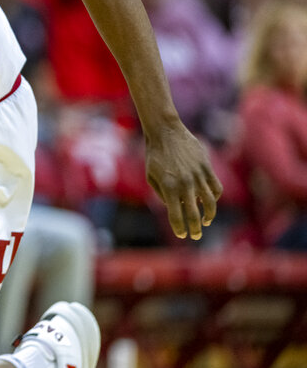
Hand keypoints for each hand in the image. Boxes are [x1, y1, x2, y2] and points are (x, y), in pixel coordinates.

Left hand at [144, 124, 223, 240]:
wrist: (164, 131)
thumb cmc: (154, 155)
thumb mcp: (151, 176)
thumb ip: (162, 194)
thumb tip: (176, 208)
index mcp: (168, 187)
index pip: (176, 216)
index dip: (179, 228)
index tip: (182, 235)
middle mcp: (185, 184)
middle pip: (194, 214)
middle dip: (195, 228)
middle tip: (196, 236)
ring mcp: (198, 175)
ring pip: (210, 202)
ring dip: (209, 215)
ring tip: (205, 221)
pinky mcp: (206, 167)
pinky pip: (216, 187)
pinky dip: (215, 197)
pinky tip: (209, 202)